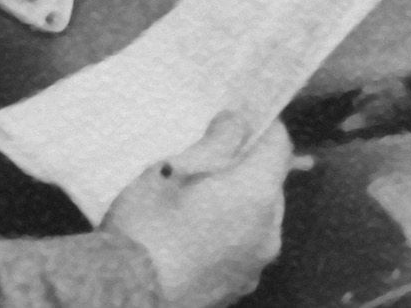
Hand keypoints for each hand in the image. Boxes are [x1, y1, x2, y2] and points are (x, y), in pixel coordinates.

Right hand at [101, 110, 290, 307]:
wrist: (130, 292)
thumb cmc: (149, 223)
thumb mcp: (172, 169)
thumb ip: (216, 142)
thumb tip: (238, 123)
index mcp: (258, 195)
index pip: (280, 145)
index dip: (262, 126)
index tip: (238, 119)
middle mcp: (270, 231)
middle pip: (271, 183)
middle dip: (249, 167)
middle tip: (211, 160)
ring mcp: (257, 264)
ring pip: (260, 218)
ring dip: (241, 203)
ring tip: (201, 201)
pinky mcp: (241, 286)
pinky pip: (245, 247)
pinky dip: (231, 234)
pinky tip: (198, 234)